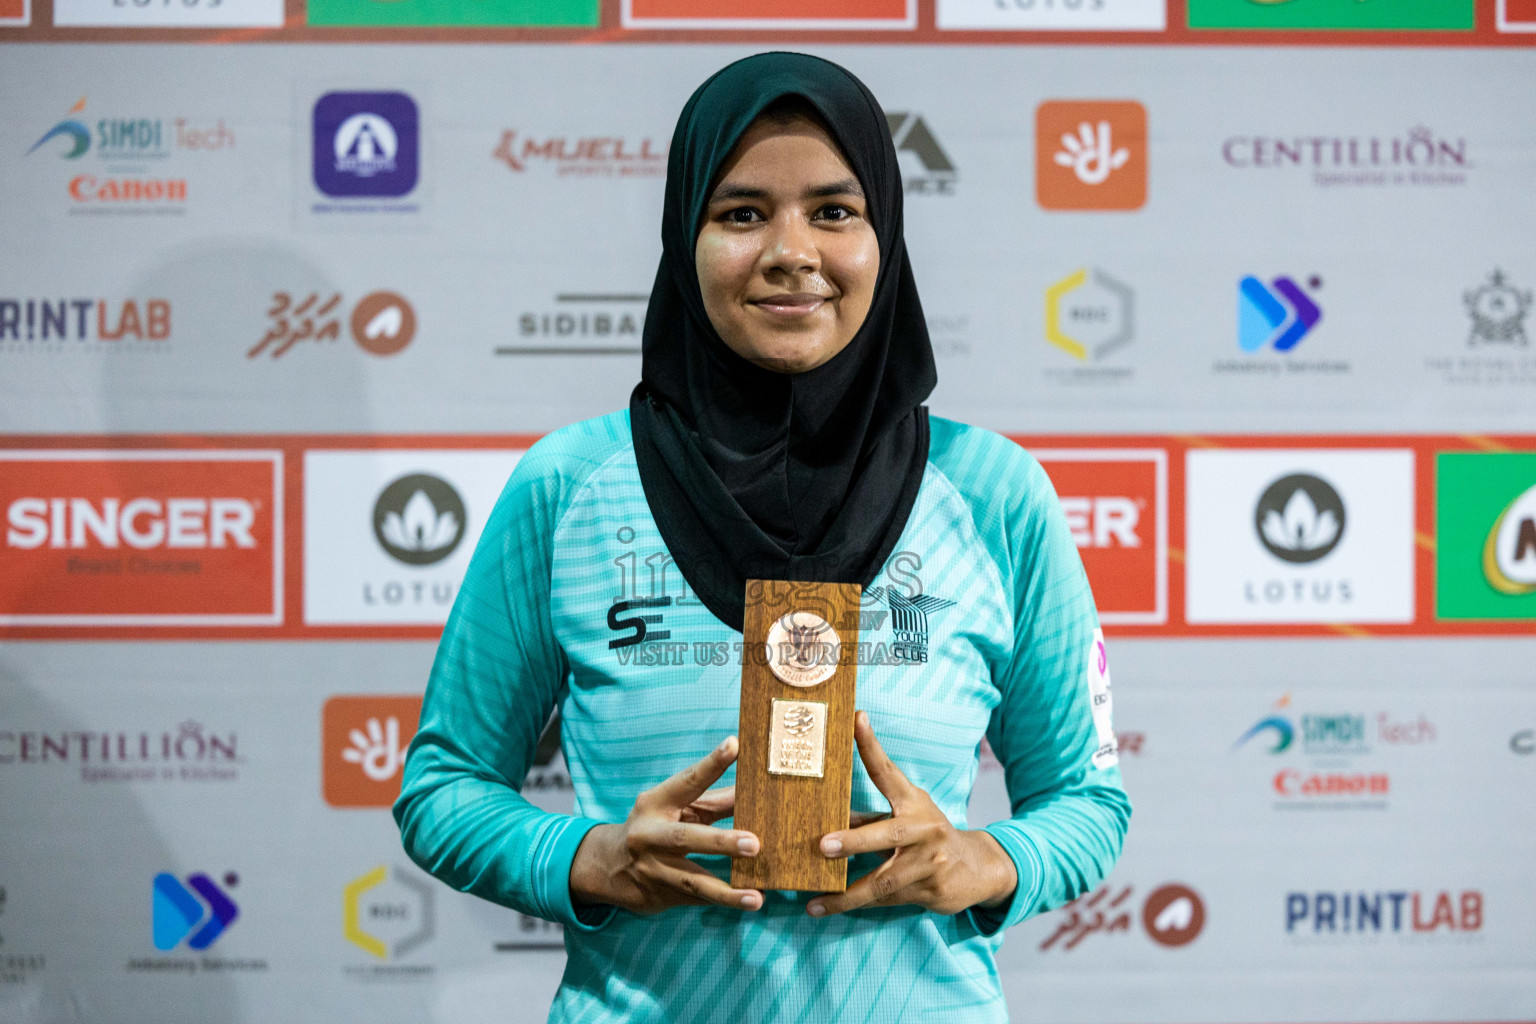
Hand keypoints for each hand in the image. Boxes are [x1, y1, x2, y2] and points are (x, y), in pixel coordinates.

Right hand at [569, 736, 764, 914]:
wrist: (608, 867)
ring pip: (692, 881)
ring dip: (726, 892)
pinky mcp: (659, 895)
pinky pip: (696, 899)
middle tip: (754, 843)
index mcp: (656, 803)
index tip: (735, 746)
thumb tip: (753, 791)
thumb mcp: (675, 808)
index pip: (687, 781)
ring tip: (755, 898)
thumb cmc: (655, 826)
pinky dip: (722, 901)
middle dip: (721, 842)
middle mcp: (650, 835)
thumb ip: (714, 801)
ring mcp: (653, 869)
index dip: (711, 764)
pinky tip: (747, 903)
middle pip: (686, 838)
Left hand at [807, 712, 1016, 917]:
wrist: (977, 868)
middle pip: (886, 834)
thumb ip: (868, 818)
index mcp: (913, 802)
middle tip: (823, 845)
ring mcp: (929, 862)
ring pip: (882, 880)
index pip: (888, 771)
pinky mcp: (931, 891)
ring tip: (813, 901)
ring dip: (845, 894)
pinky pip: (886, 900)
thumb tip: (823, 815)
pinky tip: (828, 909)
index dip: (871, 745)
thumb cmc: (926, 836)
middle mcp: (923, 829)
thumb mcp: (904, 817)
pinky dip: (857, 904)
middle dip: (853, 841)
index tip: (856, 719)